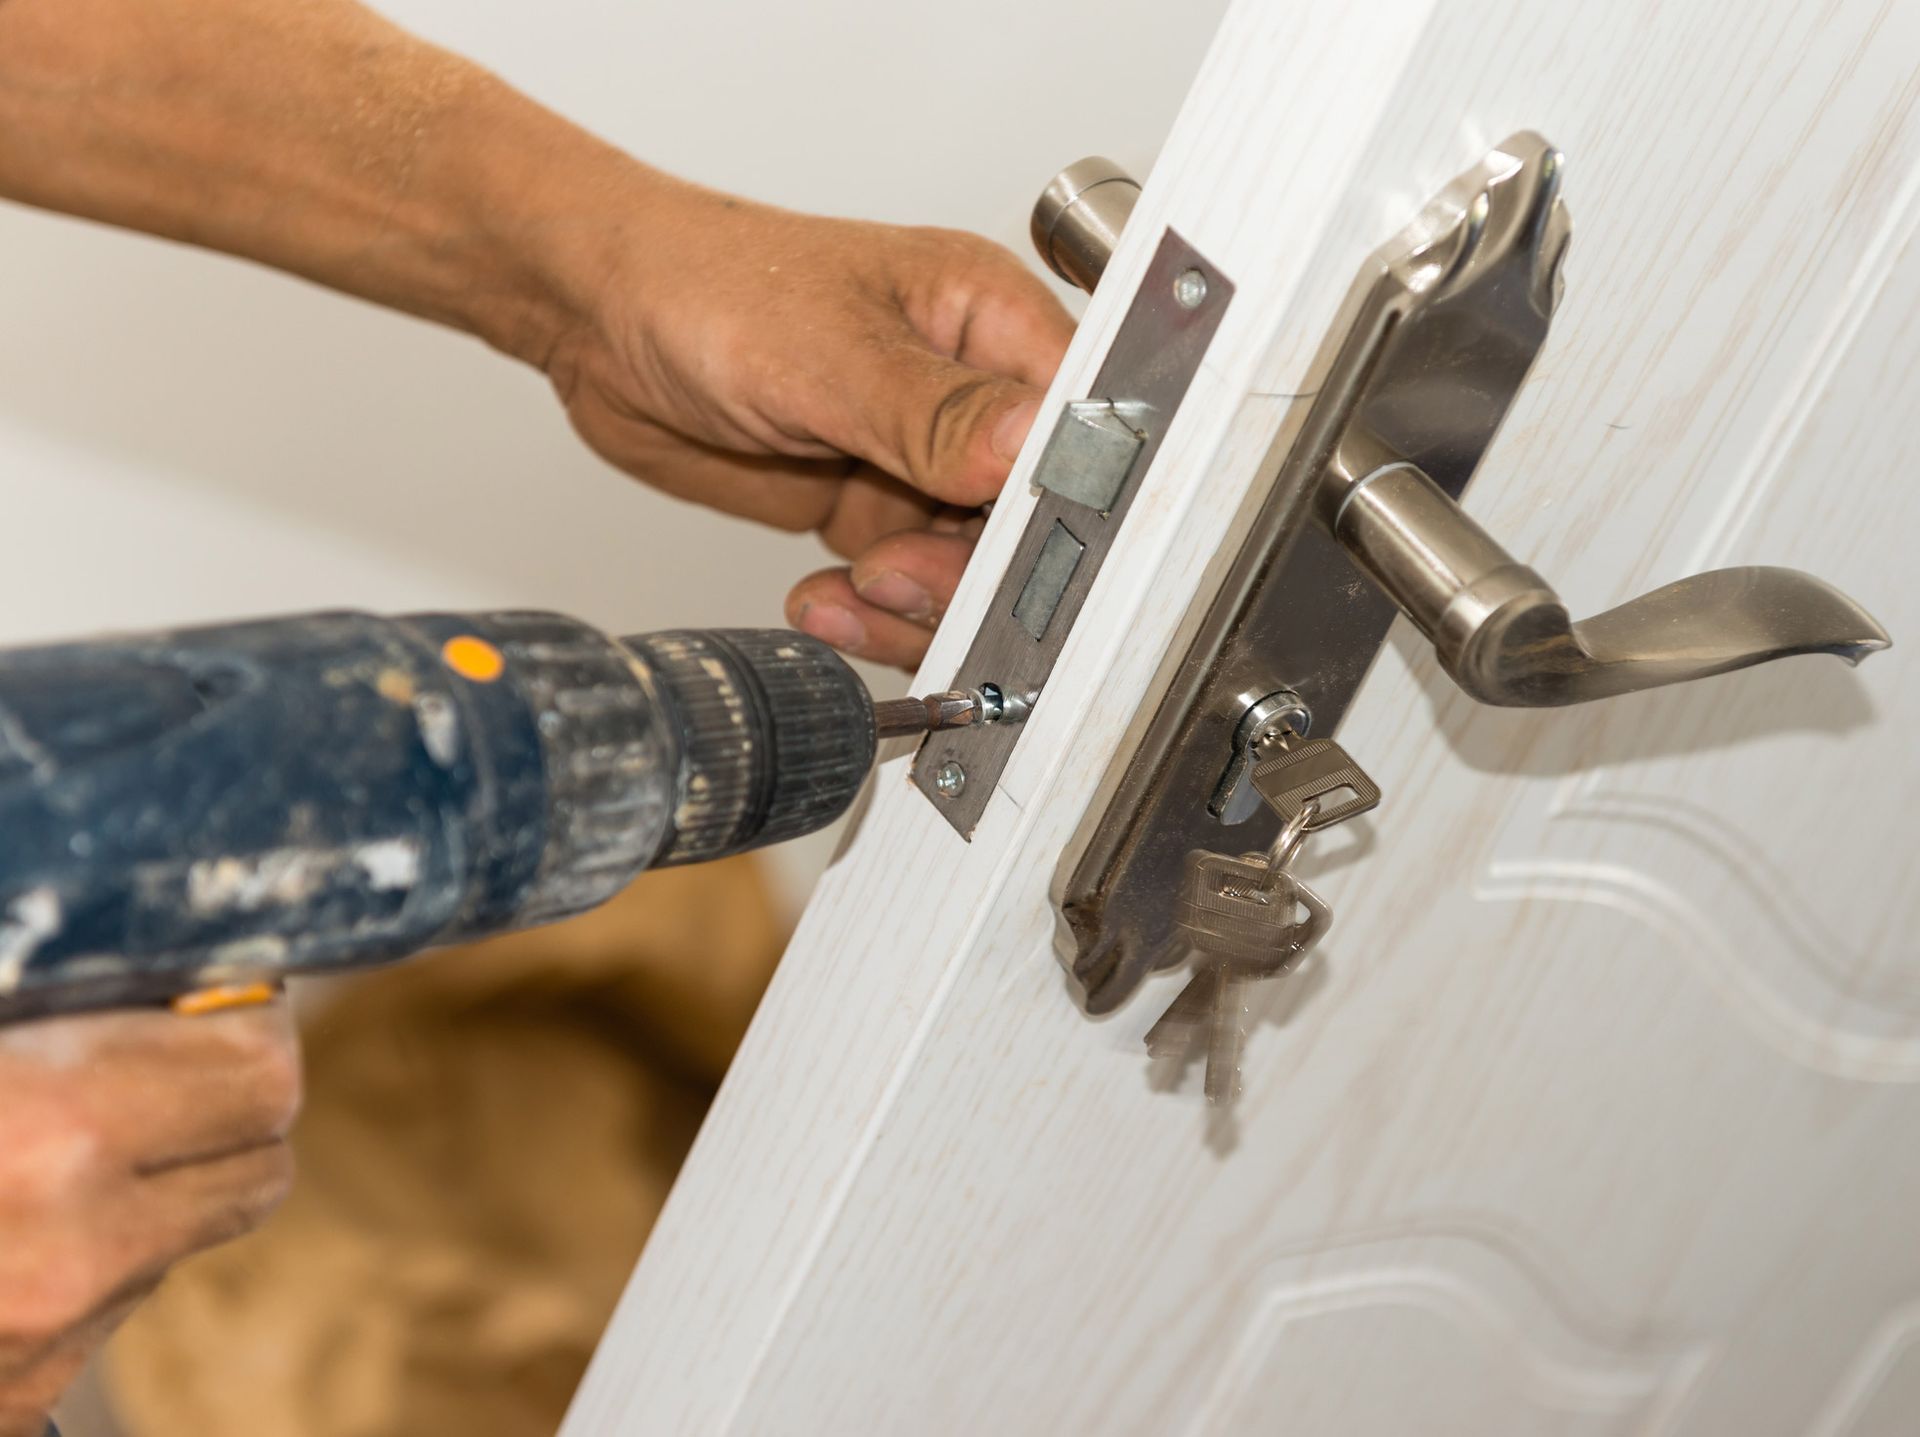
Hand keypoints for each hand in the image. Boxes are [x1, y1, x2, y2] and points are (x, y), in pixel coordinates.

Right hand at [0, 1003, 299, 1435]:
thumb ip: (65, 1018)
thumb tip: (171, 976)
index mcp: (51, 1132)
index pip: (264, 1075)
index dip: (246, 1024)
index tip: (217, 998)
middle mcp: (71, 1254)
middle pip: (264, 1163)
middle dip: (230, 1108)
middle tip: (165, 1064)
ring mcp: (42, 1351)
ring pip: (188, 1238)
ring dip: (155, 1190)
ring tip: (53, 1147)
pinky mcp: (16, 1408)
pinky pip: (107, 1308)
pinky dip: (84, 1261)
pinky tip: (4, 1229)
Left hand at [543, 177, 1075, 667]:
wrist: (602, 320)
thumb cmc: (708, 284)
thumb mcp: (826, 351)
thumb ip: (933, 411)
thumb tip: (1031, 443)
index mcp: (989, 321)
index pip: (1072, 427)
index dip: (1062, 498)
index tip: (1015, 550)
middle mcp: (970, 394)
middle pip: (1030, 517)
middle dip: (973, 567)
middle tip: (899, 574)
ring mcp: (922, 459)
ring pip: (970, 568)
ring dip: (917, 603)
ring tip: (854, 591)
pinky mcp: (873, 506)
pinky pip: (904, 587)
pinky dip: (870, 613)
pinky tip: (825, 601)